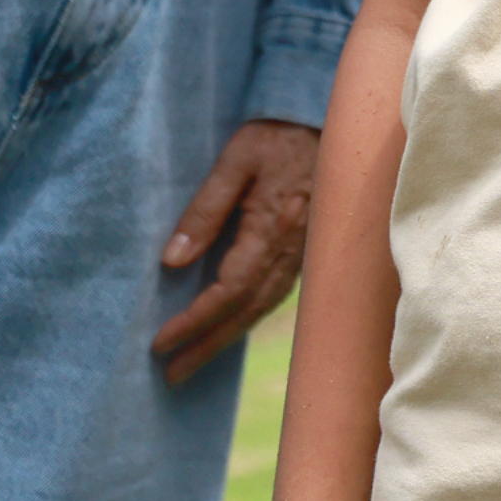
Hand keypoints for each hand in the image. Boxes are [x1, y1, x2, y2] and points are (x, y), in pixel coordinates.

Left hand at [151, 117, 319, 385]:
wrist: (339, 123)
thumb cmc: (281, 133)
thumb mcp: (237, 159)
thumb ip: (205, 209)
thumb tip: (172, 261)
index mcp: (271, 229)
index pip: (228, 290)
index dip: (194, 320)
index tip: (161, 343)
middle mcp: (291, 250)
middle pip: (246, 310)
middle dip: (208, 345)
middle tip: (172, 376)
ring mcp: (304, 253)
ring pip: (263, 307)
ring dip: (227, 337)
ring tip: (194, 361)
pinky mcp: (307, 248)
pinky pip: (276, 294)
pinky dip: (250, 316)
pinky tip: (233, 324)